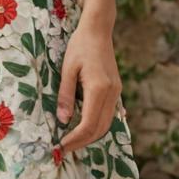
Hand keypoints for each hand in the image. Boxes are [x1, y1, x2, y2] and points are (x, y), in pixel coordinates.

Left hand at [55, 24, 121, 155]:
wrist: (98, 30)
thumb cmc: (79, 46)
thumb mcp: (67, 69)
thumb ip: (65, 95)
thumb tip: (62, 120)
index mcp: (99, 88)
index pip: (88, 124)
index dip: (75, 138)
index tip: (61, 145)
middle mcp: (112, 93)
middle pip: (100, 128)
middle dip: (82, 141)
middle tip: (64, 148)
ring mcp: (116, 92)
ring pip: (107, 123)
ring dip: (91, 135)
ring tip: (72, 140)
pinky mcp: (116, 89)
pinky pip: (110, 114)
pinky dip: (98, 124)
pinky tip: (86, 129)